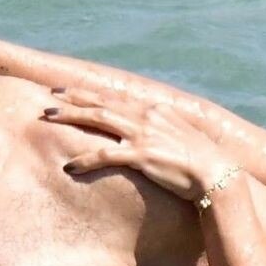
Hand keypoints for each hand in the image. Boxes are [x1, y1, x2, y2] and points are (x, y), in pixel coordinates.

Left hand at [42, 86, 234, 201]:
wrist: (217, 174)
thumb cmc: (201, 160)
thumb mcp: (181, 136)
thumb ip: (162, 130)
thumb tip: (150, 134)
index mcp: (155, 110)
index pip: (115, 97)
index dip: (90, 93)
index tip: (69, 91)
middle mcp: (147, 116)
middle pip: (102, 102)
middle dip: (73, 99)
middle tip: (50, 99)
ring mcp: (144, 134)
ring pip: (98, 119)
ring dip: (71, 116)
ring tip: (49, 118)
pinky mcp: (142, 155)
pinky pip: (106, 155)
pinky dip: (85, 159)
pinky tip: (69, 166)